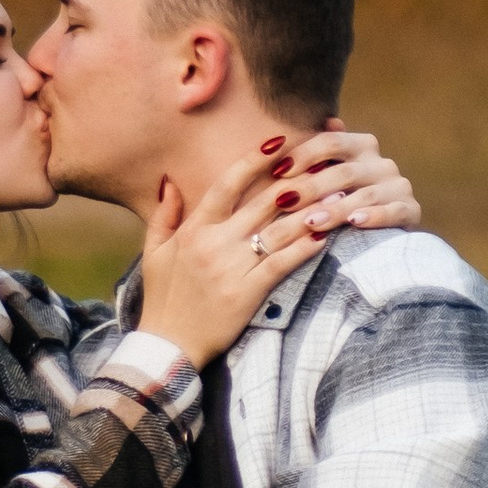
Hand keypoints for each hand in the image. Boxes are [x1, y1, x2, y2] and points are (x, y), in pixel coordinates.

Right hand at [138, 140, 343, 365]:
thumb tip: (171, 180)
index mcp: (194, 229)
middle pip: (262, 202)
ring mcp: (231, 268)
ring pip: (277, 231)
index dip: (254, 160)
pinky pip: (280, 265)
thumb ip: (164, 215)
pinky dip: (303, 249)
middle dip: (296, 180)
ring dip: (309, 211)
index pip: (227, 184)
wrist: (167, 347)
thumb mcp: (154, 252)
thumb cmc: (162, 298)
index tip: (278, 140)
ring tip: (334, 195)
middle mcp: (214, 243)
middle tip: (322, 163)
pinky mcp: (247, 294)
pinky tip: (323, 236)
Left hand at [290, 117, 421, 234]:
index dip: (303, 154)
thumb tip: (307, 128)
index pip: (330, 142)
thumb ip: (313, 157)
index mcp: (361, 145)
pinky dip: (374, 216)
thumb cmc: (341, 202)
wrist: (379, 238)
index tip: (276, 172)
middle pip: (344, 170)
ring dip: (336, 209)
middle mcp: (382, 162)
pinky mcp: (411, 211)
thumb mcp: (325, 179)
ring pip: (365, 194)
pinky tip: (354, 223)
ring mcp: (399, 186)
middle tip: (284, 201)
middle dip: (311, 187)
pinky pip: (393, 211)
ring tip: (311, 221)